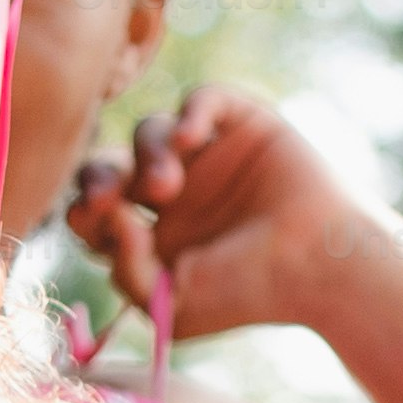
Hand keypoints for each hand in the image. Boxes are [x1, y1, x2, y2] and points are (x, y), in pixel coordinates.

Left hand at [61, 85, 398, 343]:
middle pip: (110, 165)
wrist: (318, 267)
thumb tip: (111, 218)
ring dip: (149, 155)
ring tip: (169, 184)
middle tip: (112, 196)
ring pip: (149, 132)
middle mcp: (173, 192)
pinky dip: (190, 110)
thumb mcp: (171, 304)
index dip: (84, 211)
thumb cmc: (249, 294)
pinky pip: (203, 99)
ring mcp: (207, 155)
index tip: (95, 220)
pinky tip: (190, 137)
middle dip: (98, 177)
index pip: (94, 213)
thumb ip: (125, 269)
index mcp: (151, 236)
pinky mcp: (242, 123)